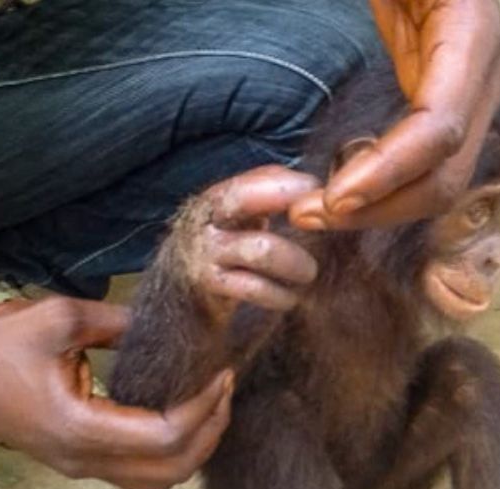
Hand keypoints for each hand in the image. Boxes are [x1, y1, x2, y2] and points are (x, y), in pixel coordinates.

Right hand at [0, 296, 233, 488]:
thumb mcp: (59, 318)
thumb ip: (119, 323)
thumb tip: (166, 322)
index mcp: (81, 429)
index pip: (166, 436)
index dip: (204, 408)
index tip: (221, 372)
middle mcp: (83, 460)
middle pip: (171, 471)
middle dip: (210, 432)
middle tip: (225, 388)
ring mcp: (78, 467)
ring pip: (156, 481)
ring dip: (192, 449)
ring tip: (208, 403)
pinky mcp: (74, 461)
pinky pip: (136, 472)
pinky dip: (168, 452)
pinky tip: (177, 413)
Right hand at [183, 166, 321, 312]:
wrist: (179, 293)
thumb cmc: (223, 248)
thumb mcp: (238, 217)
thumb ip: (269, 195)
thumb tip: (314, 186)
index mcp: (218, 199)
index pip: (251, 179)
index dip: (284, 182)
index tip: (315, 187)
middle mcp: (206, 220)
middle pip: (243, 197)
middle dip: (284, 199)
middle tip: (320, 218)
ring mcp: (205, 254)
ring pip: (260, 249)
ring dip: (293, 261)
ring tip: (308, 272)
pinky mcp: (209, 287)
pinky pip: (253, 287)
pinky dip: (278, 294)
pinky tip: (289, 298)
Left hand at [290, 0, 499, 229]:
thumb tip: (360, 21)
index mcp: (471, 31)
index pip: (442, 126)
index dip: (391, 170)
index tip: (335, 196)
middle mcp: (482, 72)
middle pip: (447, 173)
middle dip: (380, 206)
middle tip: (310, 214)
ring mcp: (469, 92)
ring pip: (440, 181)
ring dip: (380, 209)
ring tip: (318, 212)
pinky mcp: (445, 100)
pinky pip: (425, 165)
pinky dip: (384, 190)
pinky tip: (342, 193)